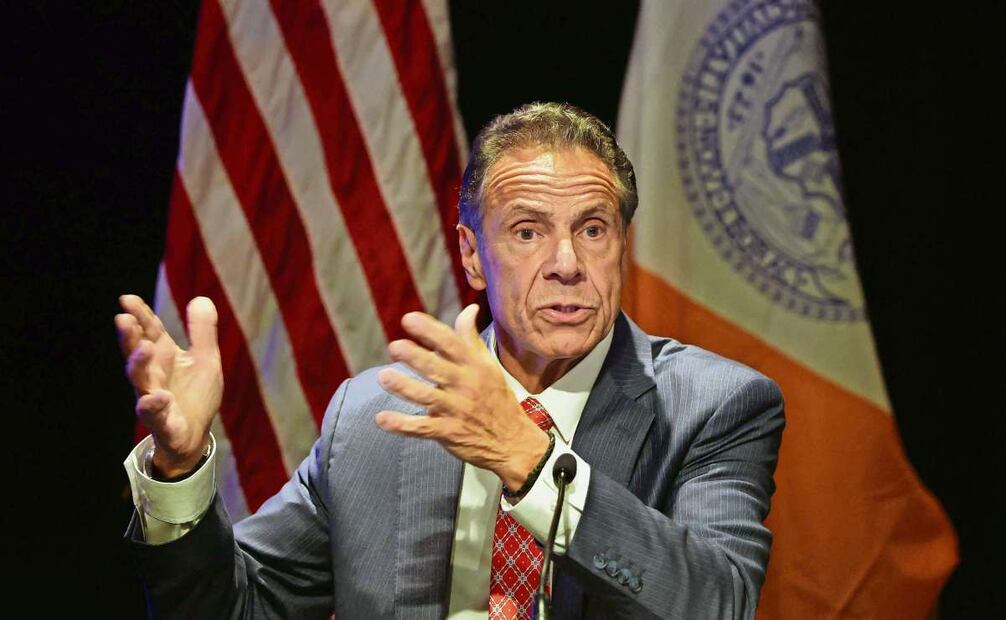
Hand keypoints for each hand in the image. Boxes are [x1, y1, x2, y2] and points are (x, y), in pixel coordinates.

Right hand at [116, 295, 222, 476]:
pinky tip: (158, 397)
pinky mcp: (163, 422)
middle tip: (123, 318)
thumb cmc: (195, 394)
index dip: (140, 316)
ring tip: (144, 348)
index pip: (149, 332)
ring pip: (140, 381)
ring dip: (139, 365)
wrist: (194, 436)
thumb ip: (202, 331)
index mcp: (163, 357)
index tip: (127, 299)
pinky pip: (155, 414)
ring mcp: (154, 398)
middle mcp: (153, 375)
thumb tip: (202, 298)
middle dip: (130, 337)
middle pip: (138, 353)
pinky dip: (154, 406)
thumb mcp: (205, 358)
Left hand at [374, 304, 548, 490]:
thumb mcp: (489, 366)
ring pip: (427, 397)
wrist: (513, 442)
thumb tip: (470, 308)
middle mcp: (465, 385)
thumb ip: (472, 338)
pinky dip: (402, 425)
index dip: (429, 331)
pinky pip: (423, 429)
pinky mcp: (449, 432)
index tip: (409, 319)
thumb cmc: (497, 399)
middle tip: (394, 347)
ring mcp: (457, 410)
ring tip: (384, 377)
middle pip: (437, 368)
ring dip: (405, 387)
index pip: (451, 343)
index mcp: (474, 366)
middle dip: (415, 357)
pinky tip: (382, 419)